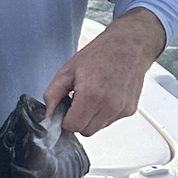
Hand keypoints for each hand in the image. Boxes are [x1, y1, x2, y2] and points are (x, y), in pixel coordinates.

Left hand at [43, 9, 165, 137]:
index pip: (72, 126)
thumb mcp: (68, 70)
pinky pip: (110, 121)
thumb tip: (48, 112)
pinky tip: (104, 96)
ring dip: (91, 117)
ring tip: (92, 95)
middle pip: (85, 131)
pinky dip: (103, 114)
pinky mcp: (129, 110)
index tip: (65, 108)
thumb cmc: (100, 54)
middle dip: (78, 119)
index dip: (65, 119)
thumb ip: (53, 94)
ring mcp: (121, 109)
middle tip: (77, 100)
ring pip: (97, 127)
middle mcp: (109, 105)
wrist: (128, 46)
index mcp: (92, 95)